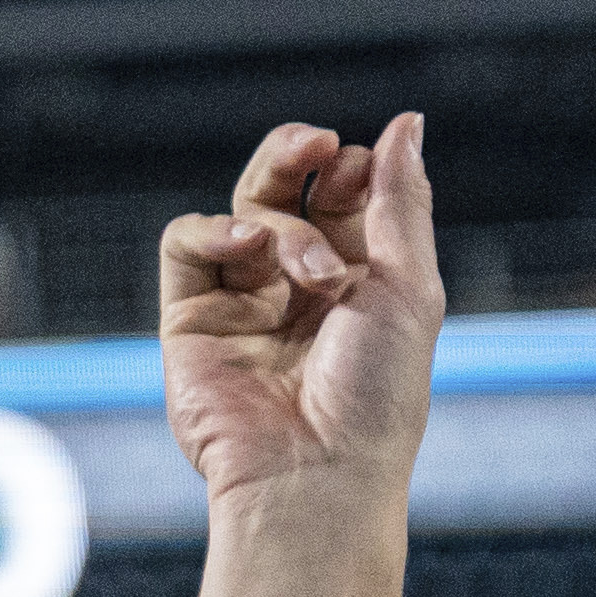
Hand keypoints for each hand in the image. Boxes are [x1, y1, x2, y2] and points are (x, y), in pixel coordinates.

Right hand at [157, 112, 439, 515]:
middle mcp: (297, 284)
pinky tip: (248, 249)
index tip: (359, 174)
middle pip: (284, 186)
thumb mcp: (408, 285)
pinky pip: (187, 245)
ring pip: (239, 210)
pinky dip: (214, 230)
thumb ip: (400, 200)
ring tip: (306, 263)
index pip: (343, 190)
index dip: (350, 168)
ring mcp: (242, 300)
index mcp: (358, 275)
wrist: (316, 475)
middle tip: (317, 150)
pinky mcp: (190, 320)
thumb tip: (406, 121)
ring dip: (275, 215)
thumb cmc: (376, 395)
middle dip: (299, 157)